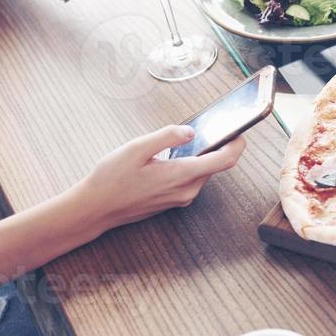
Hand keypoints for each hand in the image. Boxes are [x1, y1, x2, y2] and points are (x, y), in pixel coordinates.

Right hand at [76, 125, 246, 234]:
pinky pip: (191, 180)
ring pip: (202, 172)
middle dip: (218, 146)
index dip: (237, 143)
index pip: (225, 160)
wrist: (96, 209)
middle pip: (215, 165)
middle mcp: (187, 190)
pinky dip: (190, 166)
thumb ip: (166, 137)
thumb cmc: (111, 178)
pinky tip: (173, 157)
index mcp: (182, 175)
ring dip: (201, 156)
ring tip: (188, 139)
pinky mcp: (173, 202)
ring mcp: (181, 198)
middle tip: (212, 126)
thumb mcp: (136, 148)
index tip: (239, 129)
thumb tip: (190, 131)